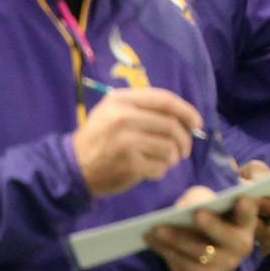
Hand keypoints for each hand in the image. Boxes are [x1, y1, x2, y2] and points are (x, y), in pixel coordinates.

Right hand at [72, 88, 202, 196]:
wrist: (72, 166)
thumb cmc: (99, 138)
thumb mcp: (113, 112)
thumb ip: (144, 108)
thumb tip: (185, 116)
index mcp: (121, 100)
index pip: (165, 100)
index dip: (187, 111)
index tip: (197, 124)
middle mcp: (123, 117)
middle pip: (171, 125)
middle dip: (184, 140)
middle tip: (184, 150)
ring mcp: (126, 141)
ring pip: (169, 147)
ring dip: (173, 157)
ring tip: (164, 160)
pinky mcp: (129, 163)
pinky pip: (161, 166)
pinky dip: (161, 170)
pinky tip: (150, 170)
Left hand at [145, 186, 258, 270]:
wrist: (204, 252)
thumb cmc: (207, 219)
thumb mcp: (205, 203)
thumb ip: (199, 198)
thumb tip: (184, 205)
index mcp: (244, 223)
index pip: (249, 214)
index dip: (247, 208)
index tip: (241, 199)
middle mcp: (241, 245)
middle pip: (228, 237)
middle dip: (212, 225)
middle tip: (196, 214)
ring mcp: (226, 264)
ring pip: (202, 253)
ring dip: (177, 240)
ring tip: (156, 229)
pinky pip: (187, 267)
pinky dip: (167, 252)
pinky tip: (152, 241)